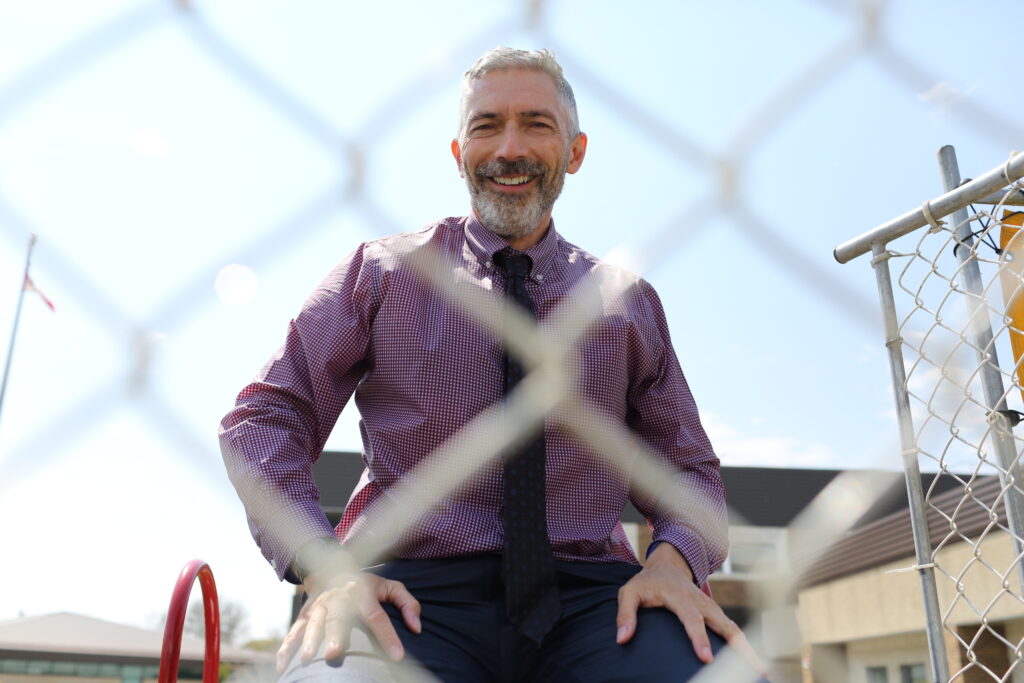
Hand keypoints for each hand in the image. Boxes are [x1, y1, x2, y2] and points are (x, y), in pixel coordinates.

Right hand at [277, 565, 421, 673]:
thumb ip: (408, 603)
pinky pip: (294, 632)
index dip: (388, 635)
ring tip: (306, 660)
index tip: (397, 656)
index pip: (377, 616)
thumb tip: (417, 629)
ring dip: (308, 641)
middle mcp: (339, 599)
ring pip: (313, 624)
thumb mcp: (390, 586)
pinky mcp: (304, 614)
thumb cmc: (366, 584)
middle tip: (334, 653)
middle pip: (338, 618)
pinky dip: (286, 649)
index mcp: (363, 592)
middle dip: (334, 636)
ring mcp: (319, 606)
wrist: (331, 565)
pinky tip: (283, 668)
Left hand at [616, 543, 764, 676]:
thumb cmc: (647, 582)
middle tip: (752, 668)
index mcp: (680, 596)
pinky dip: (743, 646)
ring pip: (733, 628)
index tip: (707, 658)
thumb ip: (625, 614)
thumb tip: (622, 639)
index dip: (699, 638)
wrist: (668, 564)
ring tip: (760, 672)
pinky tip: (750, 664)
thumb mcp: (629, 592)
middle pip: (724, 624)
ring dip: (747, 649)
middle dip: (739, 647)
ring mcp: (712, 607)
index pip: (692, 619)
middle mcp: (701, 602)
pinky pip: (732, 631)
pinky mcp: (716, 614)